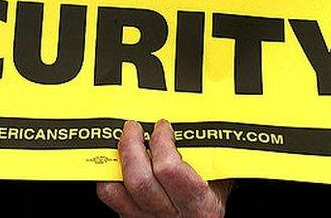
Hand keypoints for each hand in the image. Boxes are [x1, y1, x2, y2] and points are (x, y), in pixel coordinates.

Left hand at [96, 120, 230, 216]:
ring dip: (116, 160)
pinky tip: (116, 163)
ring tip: (121, 142)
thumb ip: (211, 159)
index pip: (170, 169)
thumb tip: (201, 123)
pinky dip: (108, 176)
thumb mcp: (222, 185)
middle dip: (131, 145)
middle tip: (134, 127)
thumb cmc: (211, 208)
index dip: (162, 142)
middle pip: (138, 179)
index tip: (163, 127)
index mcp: (199, 205)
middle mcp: (170, 215)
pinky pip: (110, 197)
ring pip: (116, 190)